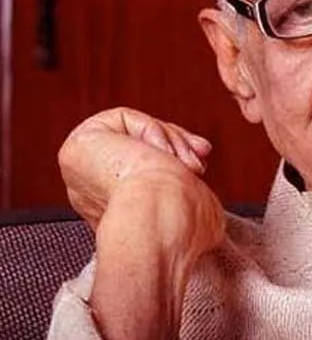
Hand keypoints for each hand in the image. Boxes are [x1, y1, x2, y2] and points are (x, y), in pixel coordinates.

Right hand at [59, 108, 225, 338]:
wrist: (162, 218)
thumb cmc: (182, 222)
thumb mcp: (188, 198)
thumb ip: (182, 181)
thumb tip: (196, 161)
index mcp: (116, 211)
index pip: (144, 168)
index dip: (177, 156)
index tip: (202, 160)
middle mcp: (94, 192)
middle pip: (139, 146)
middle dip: (178, 143)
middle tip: (201, 152)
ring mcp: (83, 170)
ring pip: (134, 131)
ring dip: (170, 139)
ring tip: (185, 161)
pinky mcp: (80, 145)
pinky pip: (122, 119)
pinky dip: (150, 130)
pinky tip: (158, 153)